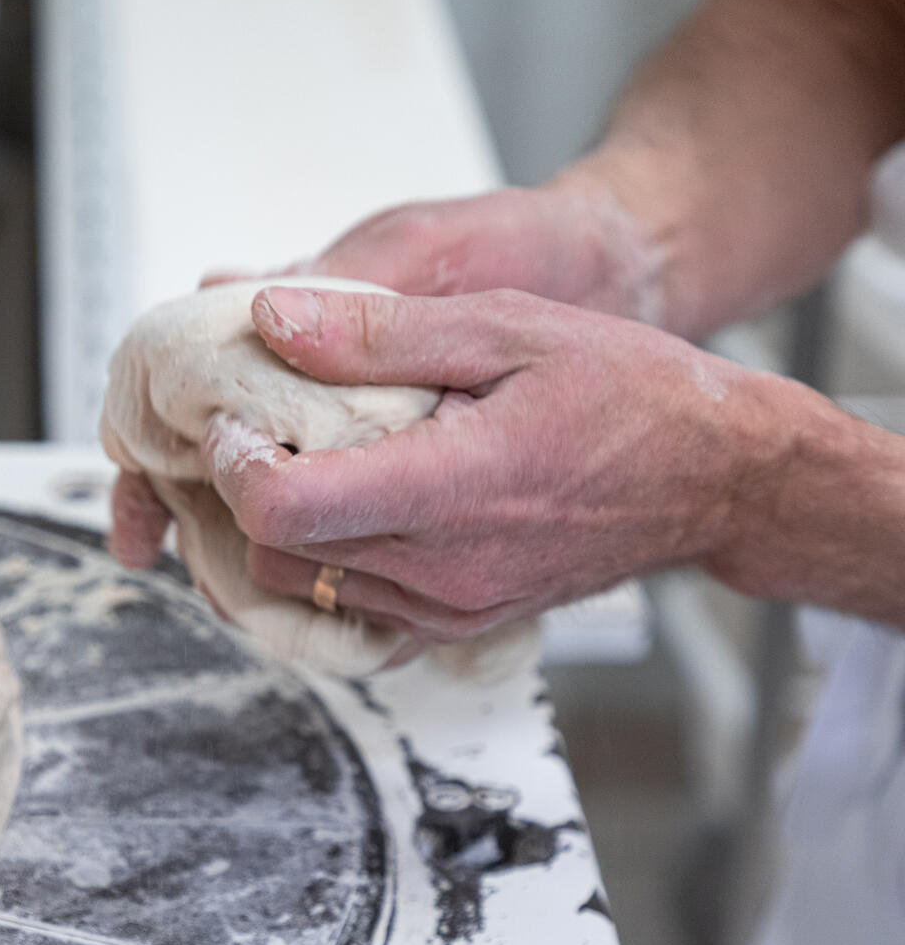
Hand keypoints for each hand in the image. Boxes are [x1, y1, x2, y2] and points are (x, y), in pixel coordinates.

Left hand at [110, 181, 663, 568]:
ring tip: (299, 464)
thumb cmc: (626, 392)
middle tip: (252, 432)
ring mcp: (448, 611)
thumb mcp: (505, 328)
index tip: (233, 417)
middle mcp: (440, 572)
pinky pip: (355, 612)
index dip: (232, 464)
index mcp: (447, 491)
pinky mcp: (457, 626)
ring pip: (307, 592)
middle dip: (243, 496)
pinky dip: (328, 565)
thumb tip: (270, 318)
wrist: (712, 481)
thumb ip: (377, 333)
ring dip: (282, 533)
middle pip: (275, 558)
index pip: (283, 510)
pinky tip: (347, 510)